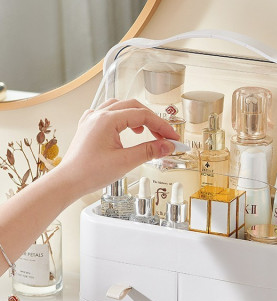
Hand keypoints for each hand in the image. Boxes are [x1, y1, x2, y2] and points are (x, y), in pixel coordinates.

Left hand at [59, 99, 178, 196]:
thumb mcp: (125, 162)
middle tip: (165, 136)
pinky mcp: (89, 127)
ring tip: (147, 132)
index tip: (172, 137)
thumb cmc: (89, 172)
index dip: (162, 126)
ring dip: (138, 118)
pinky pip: (108, 114)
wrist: (68, 182)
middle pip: (134, 107)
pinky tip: (125, 129)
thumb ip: (149, 151)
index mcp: (107, 119)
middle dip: (152, 121)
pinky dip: (122, 119)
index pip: (143, 116)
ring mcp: (92, 119)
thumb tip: (167, 146)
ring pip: (121, 108)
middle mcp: (99, 115)